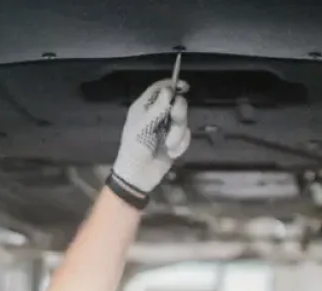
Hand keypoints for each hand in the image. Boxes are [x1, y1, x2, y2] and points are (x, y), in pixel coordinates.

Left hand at [109, 79, 191, 197]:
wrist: (139, 175)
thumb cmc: (135, 148)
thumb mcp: (144, 125)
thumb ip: (158, 107)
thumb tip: (169, 89)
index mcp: (144, 107)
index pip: (159, 89)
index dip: (172, 85)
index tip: (184, 87)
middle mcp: (157, 114)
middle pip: (176, 103)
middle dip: (178, 113)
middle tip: (174, 120)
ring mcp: (166, 128)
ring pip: (183, 121)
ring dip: (177, 134)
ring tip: (168, 145)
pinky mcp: (175, 141)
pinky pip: (186, 136)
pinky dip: (179, 145)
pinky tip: (170, 152)